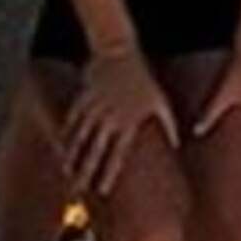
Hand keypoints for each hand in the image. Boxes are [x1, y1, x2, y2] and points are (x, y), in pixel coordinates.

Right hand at [58, 48, 178, 196]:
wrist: (119, 50)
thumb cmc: (143, 78)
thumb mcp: (160, 101)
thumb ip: (169, 125)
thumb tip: (178, 145)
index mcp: (127, 123)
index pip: (116, 155)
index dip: (108, 174)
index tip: (102, 191)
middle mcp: (108, 118)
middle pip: (94, 151)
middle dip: (85, 172)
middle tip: (78, 189)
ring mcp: (93, 108)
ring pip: (80, 138)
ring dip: (72, 156)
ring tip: (67, 172)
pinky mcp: (83, 98)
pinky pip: (72, 120)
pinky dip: (67, 134)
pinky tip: (62, 146)